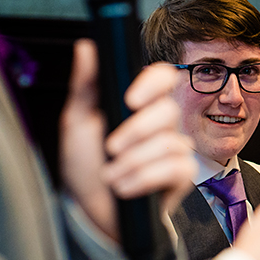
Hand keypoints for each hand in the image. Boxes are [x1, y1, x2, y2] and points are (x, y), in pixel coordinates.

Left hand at [59, 39, 193, 240]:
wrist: (92, 212)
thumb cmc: (86, 167)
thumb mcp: (77, 124)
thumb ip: (85, 85)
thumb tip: (86, 48)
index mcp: (139, 105)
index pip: (163, 77)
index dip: (153, 83)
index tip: (131, 100)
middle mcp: (161, 124)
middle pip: (168, 111)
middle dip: (135, 132)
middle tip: (111, 148)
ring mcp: (175, 148)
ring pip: (168, 143)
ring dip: (132, 163)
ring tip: (113, 176)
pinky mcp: (182, 175)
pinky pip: (175, 168)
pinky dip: (144, 178)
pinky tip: (127, 187)